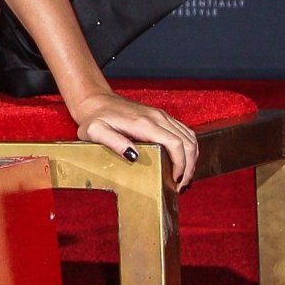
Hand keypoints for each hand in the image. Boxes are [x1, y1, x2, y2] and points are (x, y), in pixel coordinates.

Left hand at [72, 92, 199, 188]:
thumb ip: (113, 142)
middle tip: (180, 184)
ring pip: (189, 137)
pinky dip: (188, 148)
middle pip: (187, 142)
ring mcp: (160, 115)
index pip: (175, 144)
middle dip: (189, 166)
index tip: (175, 180)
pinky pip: (183, 132)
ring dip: (191, 158)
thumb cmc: (93, 117)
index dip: (181, 164)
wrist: (94, 100)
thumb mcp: (95, 131)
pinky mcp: (160, 116)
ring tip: (182, 176)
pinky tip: (181, 160)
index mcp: (144, 123)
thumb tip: (133, 155)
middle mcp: (157, 117)